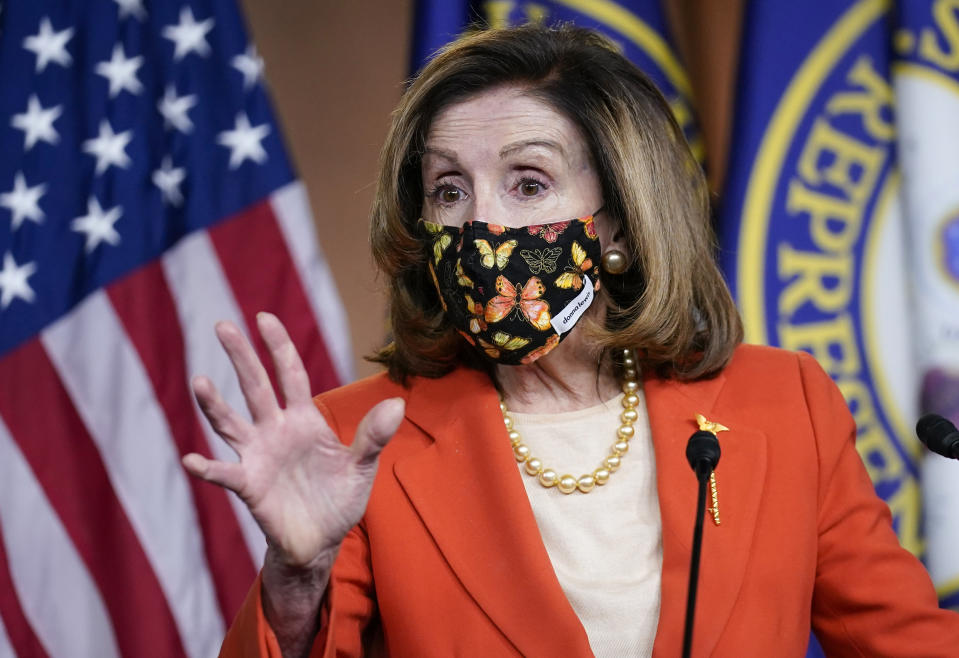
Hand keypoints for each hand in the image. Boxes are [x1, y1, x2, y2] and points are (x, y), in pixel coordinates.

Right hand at [182, 312, 403, 569]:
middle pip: (256, 387)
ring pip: (232, 423)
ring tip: (200, 381)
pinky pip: (226, 474)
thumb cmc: (339, 499)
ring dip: (215, 405)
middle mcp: (275, 431)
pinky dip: (208, 468)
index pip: (290, 375)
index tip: (264, 317)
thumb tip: (397, 403)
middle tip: (223, 324)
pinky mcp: (250, 486)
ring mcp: (258, 456)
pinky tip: (191, 459)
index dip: (279, 346)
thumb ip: (374, 436)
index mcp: (304, 420)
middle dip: (242, 357)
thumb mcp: (362, 467)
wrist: (321, 542)